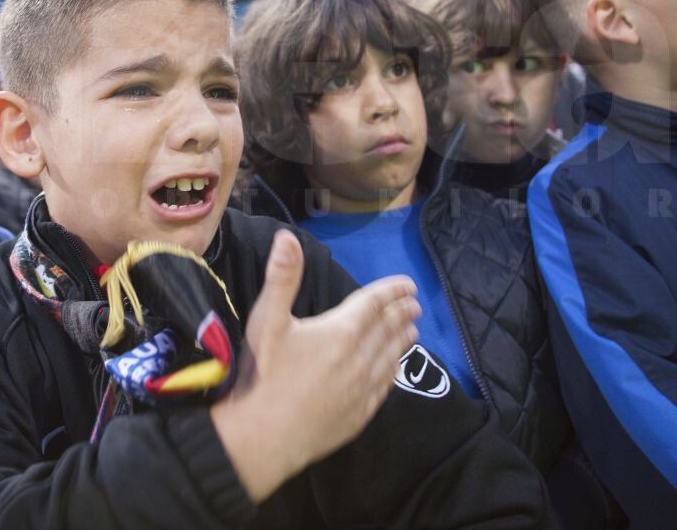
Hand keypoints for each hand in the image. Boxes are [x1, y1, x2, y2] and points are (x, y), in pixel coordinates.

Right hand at [210, 230, 419, 502]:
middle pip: (387, 329)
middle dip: (401, 313)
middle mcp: (359, 358)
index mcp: (340, 331)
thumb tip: (287, 237)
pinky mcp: (358, 414)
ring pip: (390, 358)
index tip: (407, 284)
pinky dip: (394, 371)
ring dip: (402, 340)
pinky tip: (395, 368)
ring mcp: (361, 389)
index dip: (391, 291)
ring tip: (413, 330)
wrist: (263, 438)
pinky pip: (384, 387)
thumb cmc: (262, 374)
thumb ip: (282, 277)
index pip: (373, 304)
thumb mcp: (266, 320)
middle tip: (414, 303)